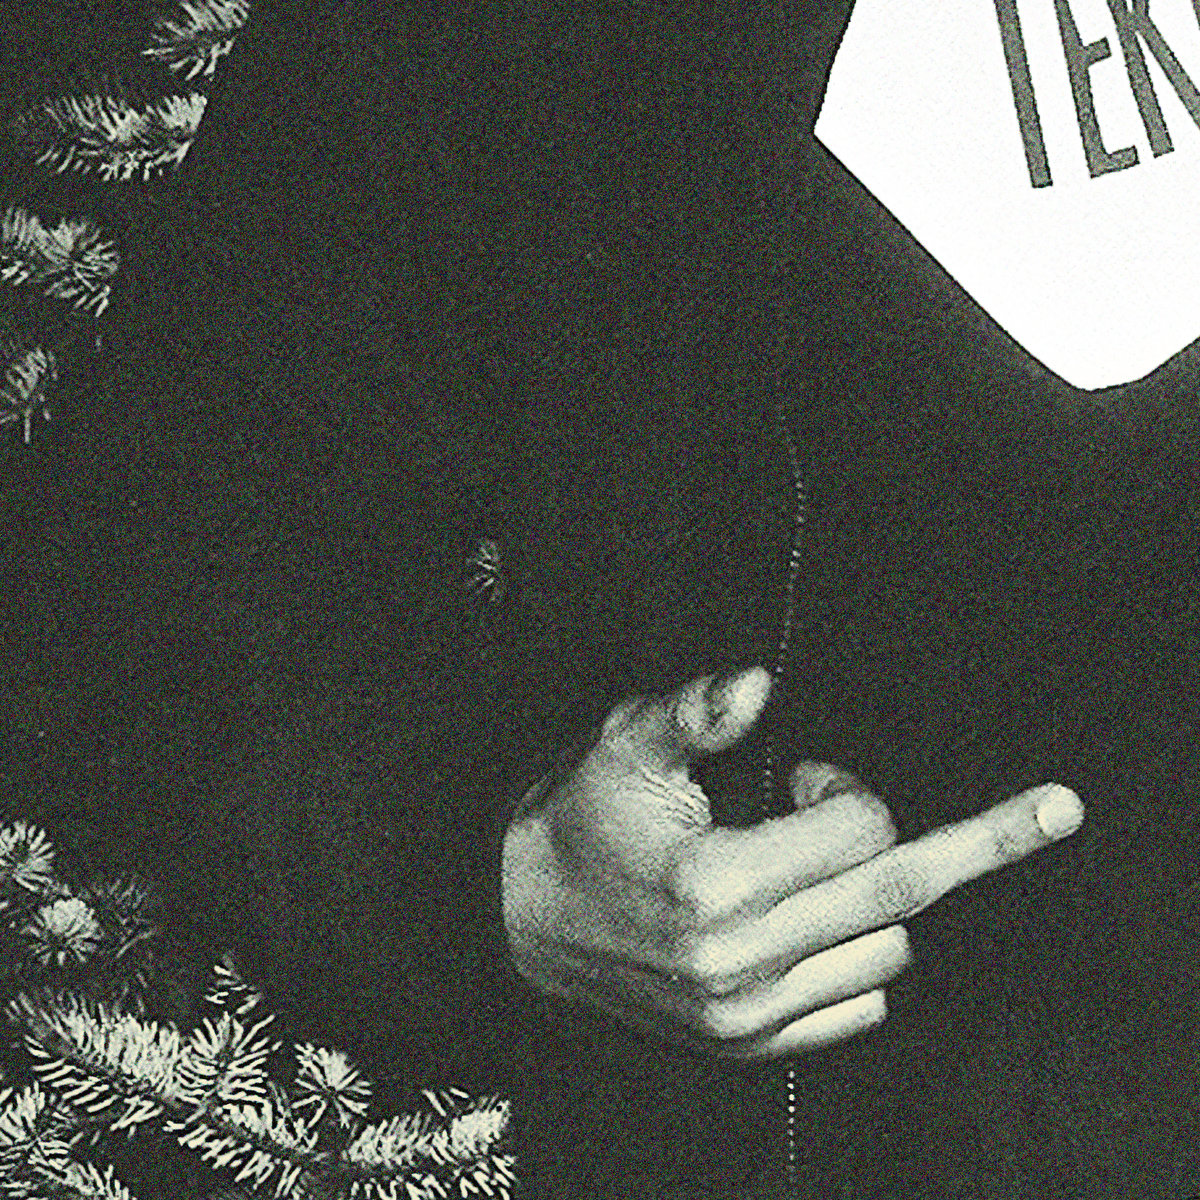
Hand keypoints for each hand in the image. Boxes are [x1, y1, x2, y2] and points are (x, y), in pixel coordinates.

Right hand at [501, 666, 1083, 1058]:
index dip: (845, 786)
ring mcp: (747, 1015)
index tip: (803, 775)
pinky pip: (860, 1007)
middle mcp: (739, 962)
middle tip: (1038, 808)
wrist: (516, 918)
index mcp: (712, 883)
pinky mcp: (746, 1046)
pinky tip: (824, 921)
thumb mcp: (622, 745)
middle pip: (899, 892)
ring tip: (816, 863)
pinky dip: (866, 957)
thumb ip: (696, 710)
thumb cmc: (574, 821)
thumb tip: (762, 679)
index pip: (857, 829)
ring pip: (888, 949)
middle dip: (967, 840)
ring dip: (881, 895)